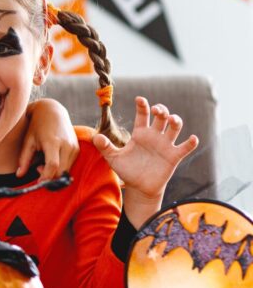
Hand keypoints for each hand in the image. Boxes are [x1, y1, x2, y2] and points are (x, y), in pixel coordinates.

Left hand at [21, 98, 79, 179]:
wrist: (52, 111)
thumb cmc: (37, 126)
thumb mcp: (28, 141)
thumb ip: (24, 159)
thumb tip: (19, 175)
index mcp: (53, 142)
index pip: (53, 166)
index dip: (46, 177)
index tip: (38, 182)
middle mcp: (67, 145)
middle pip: (61, 172)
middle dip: (49, 177)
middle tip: (37, 169)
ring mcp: (74, 147)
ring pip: (66, 171)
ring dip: (55, 173)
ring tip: (43, 163)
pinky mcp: (77, 148)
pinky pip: (69, 165)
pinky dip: (60, 168)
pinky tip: (51, 160)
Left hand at [95, 97, 198, 224]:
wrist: (139, 187)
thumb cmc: (127, 170)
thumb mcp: (113, 158)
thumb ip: (105, 147)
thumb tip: (95, 137)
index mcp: (140, 133)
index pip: (142, 115)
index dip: (142, 106)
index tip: (139, 99)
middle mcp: (154, 136)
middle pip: (161, 117)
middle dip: (161, 110)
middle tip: (157, 110)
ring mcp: (165, 145)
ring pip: (174, 127)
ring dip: (175, 121)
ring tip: (171, 120)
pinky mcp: (174, 156)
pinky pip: (185, 147)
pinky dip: (191, 143)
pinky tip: (192, 139)